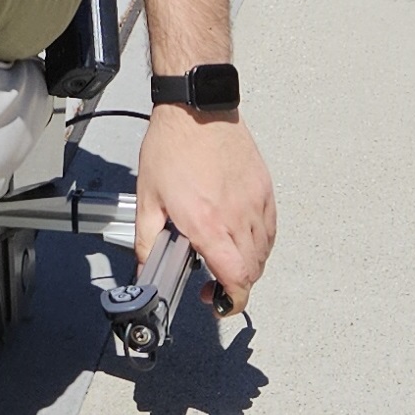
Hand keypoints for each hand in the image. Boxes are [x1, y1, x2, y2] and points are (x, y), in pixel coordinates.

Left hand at [134, 106, 275, 312]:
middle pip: (252, 271)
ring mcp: (255, 204)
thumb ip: (146, 239)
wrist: (196, 111)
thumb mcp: (148, 198)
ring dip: (247, 265)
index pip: (236, 278)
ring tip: (224, 258)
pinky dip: (258, 243)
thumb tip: (145, 266)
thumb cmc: (172, 148)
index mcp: (207, 224)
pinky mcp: (265, 191)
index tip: (221, 304)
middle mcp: (237, 218)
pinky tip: (239, 237)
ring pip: (263, 253)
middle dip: (235, 286)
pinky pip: (269, 230)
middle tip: (214, 284)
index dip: (232, 301)